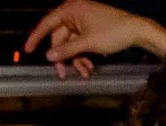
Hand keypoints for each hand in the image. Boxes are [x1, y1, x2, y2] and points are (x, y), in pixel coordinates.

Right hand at [23, 1, 165, 78]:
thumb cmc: (112, 32)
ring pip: (71, 45)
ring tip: (84, 73)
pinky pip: (80, 45)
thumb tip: (48, 57)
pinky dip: (83, 57)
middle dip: (63, 58)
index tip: (27, 50)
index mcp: (70, 10)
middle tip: (63, 75)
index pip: (47, 23)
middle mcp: (74, 13)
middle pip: (59, 38)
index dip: (36, 37)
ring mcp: (83, 22)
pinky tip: (89, 69)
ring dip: (75, 60)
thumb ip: (67, 50)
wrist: (137, 31)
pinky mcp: (91, 30)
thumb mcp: (87, 43)